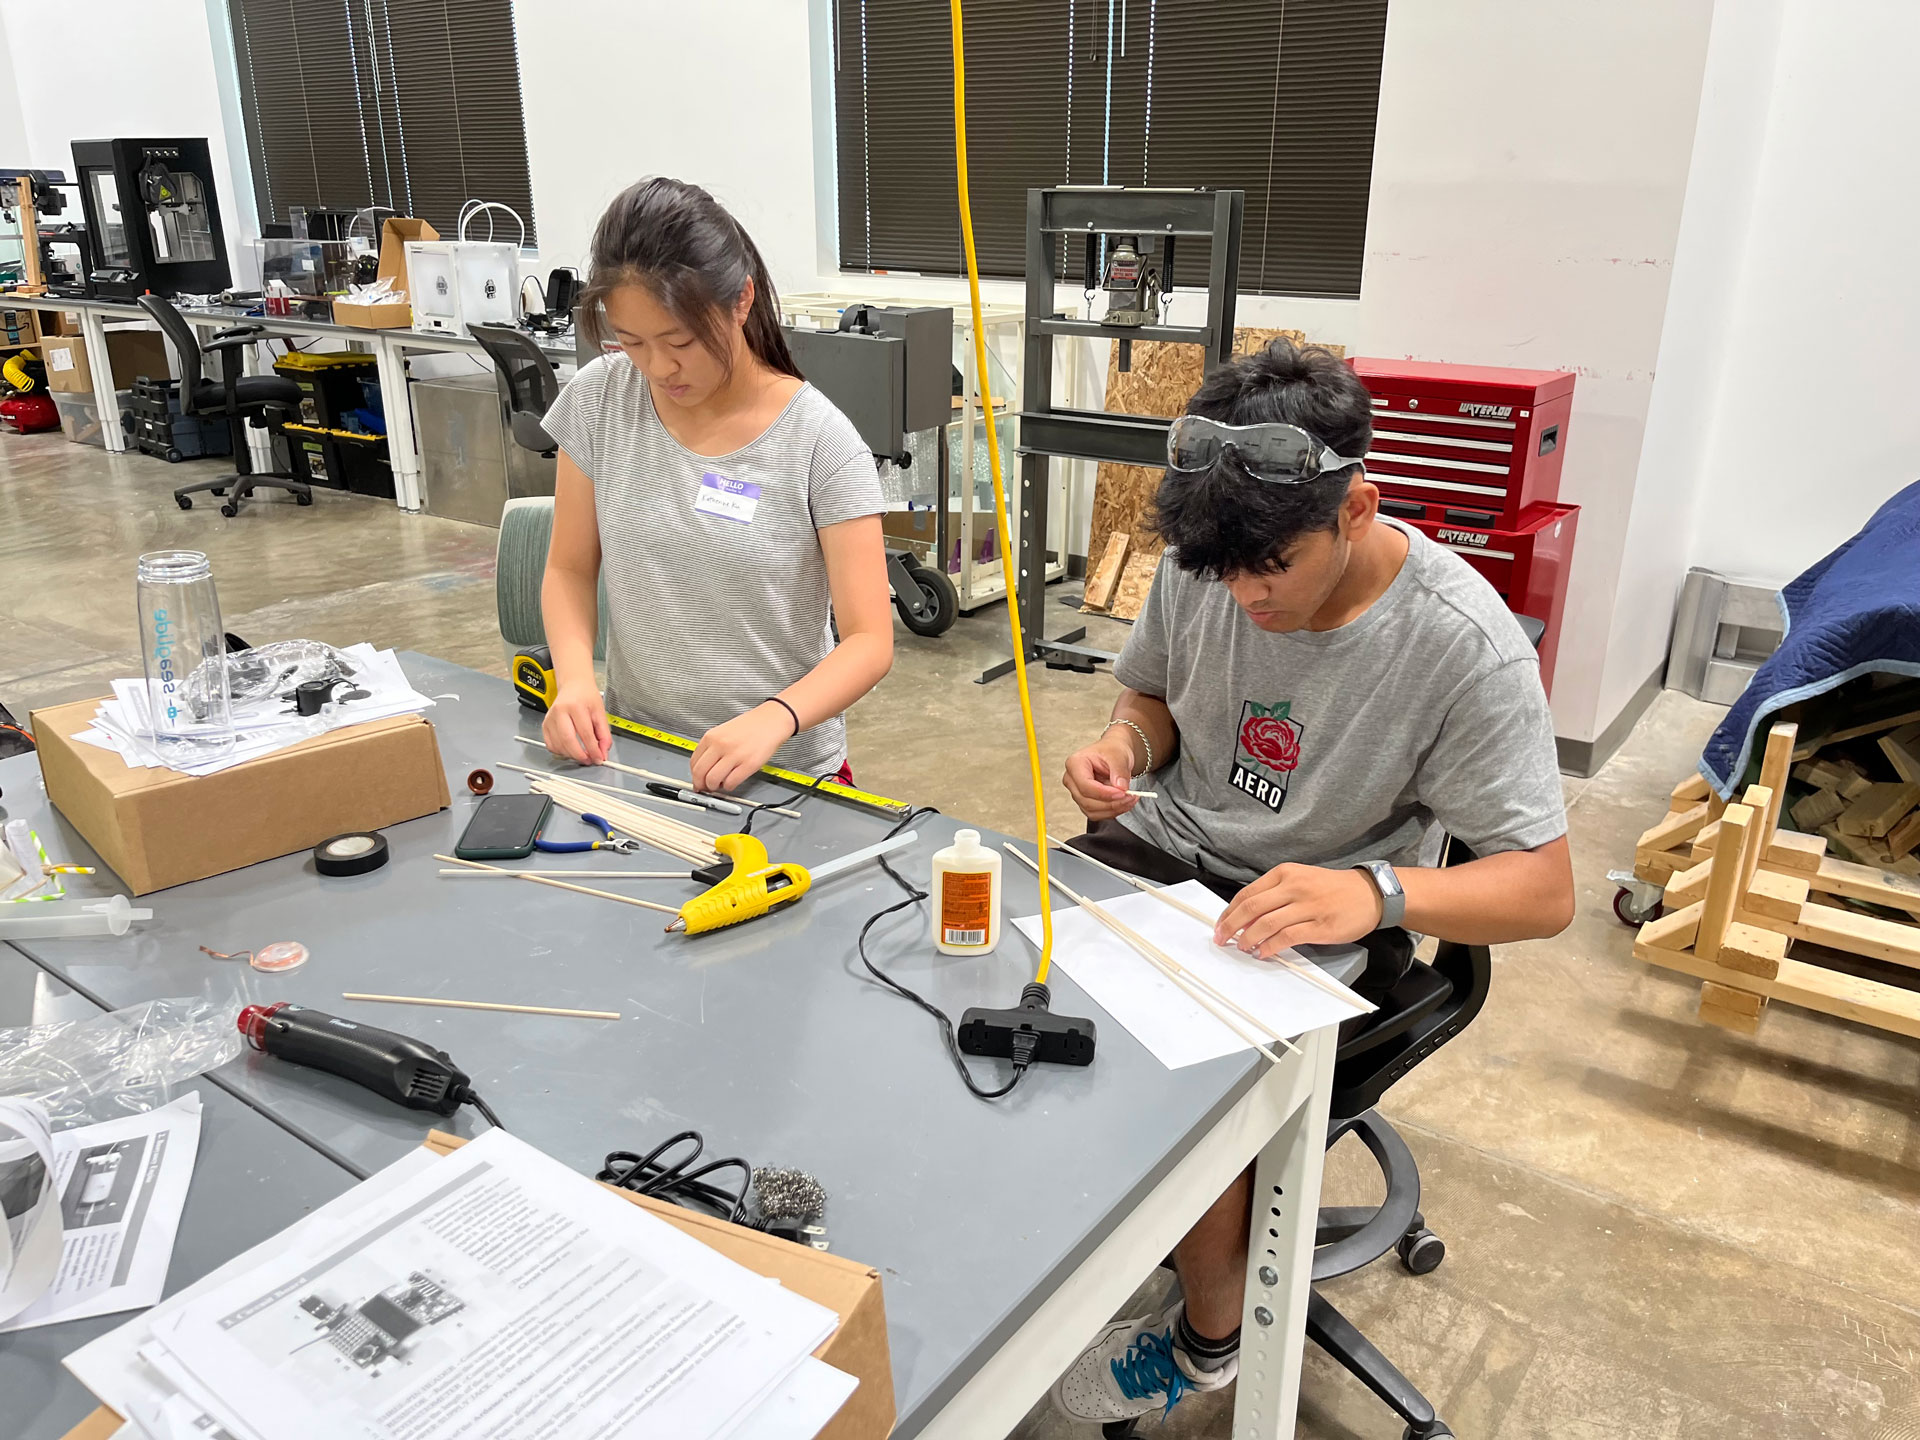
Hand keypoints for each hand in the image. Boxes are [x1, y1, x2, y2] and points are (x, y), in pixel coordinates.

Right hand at [543, 682, 609, 764]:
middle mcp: (560, 712)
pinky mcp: (545, 725)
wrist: (573, 686)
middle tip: (589, 760)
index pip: (585, 733)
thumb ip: (604, 734)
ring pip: (558, 745)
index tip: (599, 758)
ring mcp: (550, 719)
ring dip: (571, 755)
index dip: (593, 750)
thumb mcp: (600, 713)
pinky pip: (551, 745)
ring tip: (582, 755)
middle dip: (580, 755)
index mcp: (576, 706)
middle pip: (568, 740)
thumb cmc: (586, 697)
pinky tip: (570, 750)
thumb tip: (603, 753)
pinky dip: (561, 752)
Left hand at [691, 703, 793, 791]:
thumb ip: (712, 748)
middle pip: (700, 773)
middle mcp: (720, 745)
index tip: (698, 781)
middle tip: (705, 788)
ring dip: (714, 787)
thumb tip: (704, 768)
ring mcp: (734, 755)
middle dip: (701, 785)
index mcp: (711, 737)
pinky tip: (731, 782)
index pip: (694, 762)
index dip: (694, 776)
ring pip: (712, 780)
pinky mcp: (748, 764)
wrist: (771, 720)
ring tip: (719, 785)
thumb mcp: (724, 731)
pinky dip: (728, 787)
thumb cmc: (751, 726)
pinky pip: (730, 783)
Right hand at [1063, 734, 1139, 820]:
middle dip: (1111, 803)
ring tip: (1130, 799)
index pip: (1085, 785)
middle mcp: (1072, 779)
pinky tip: (1123, 803)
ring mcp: (1077, 792)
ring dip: (1113, 809)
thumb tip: (1121, 788)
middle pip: (1087, 801)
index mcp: (1075, 763)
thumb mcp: (1118, 755)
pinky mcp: (1085, 801)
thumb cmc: (1112, 750)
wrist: (1114, 754)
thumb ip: (1119, 771)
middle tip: (1130, 797)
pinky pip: (1097, 814)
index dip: (1104, 793)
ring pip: (1092, 811)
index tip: (1122, 793)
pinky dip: (1112, 811)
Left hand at [1213, 864, 1383, 958]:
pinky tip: (1264, 952)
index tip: (1220, 925)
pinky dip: (1270, 946)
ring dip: (1249, 939)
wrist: (1369, 893)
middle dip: (1231, 926)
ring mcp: (1307, 906)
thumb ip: (1275, 894)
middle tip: (1222, 939)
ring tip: (1243, 947)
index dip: (1229, 912)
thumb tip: (1246, 916)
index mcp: (1285, 873)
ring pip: (1266, 923)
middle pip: (1251, 908)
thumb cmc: (1333, 888)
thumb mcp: (1301, 879)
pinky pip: (1287, 937)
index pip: (1247, 893)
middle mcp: (1294, 887)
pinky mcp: (1319, 926)